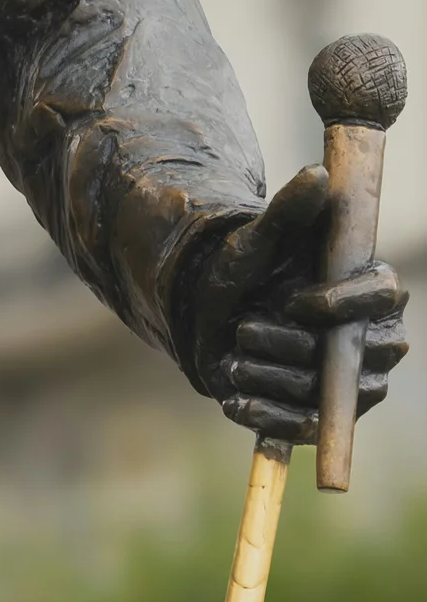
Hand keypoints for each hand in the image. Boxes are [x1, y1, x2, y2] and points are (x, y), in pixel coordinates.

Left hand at [187, 165, 408, 444]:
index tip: (295, 299)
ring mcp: (350, 383)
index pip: (383, 294)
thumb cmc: (251, 267)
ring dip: (272, 379)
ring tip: (231, 362)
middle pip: (350, 353)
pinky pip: (307, 427)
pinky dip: (271, 417)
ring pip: (323, 393)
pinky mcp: (323, 415)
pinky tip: (236, 401)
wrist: (219, 311)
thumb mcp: (261, 236)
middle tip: (244, 330)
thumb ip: (290, 209)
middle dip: (293, 345)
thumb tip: (317, 174)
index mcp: (370, 289)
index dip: (343, 301)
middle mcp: (372, 340)